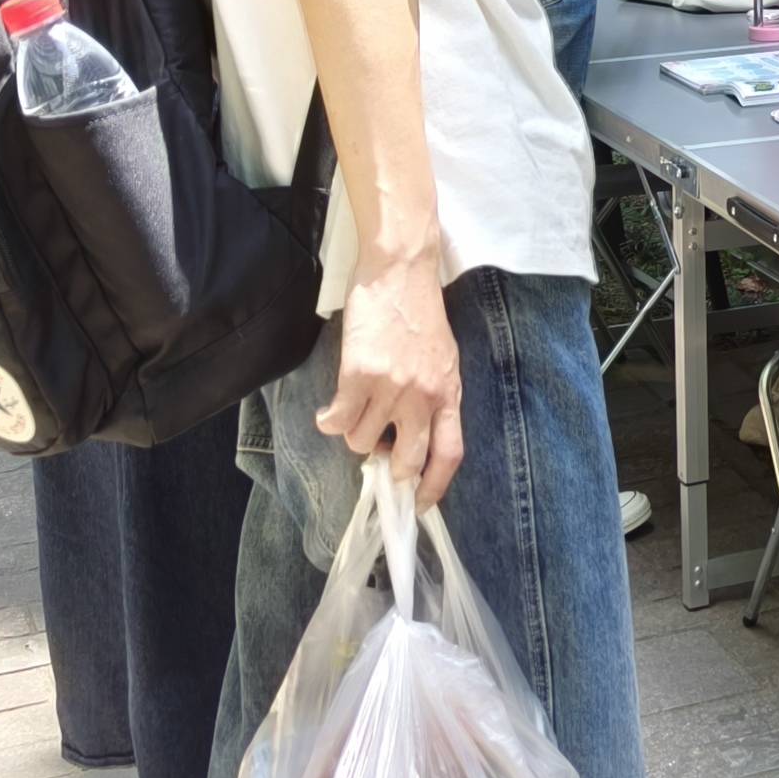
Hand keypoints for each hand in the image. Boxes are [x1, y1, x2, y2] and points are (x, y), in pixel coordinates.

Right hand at [319, 251, 464, 501]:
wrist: (400, 272)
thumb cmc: (420, 314)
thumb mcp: (443, 360)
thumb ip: (433, 398)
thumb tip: (413, 438)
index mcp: (449, 394)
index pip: (449, 455)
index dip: (434, 487)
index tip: (419, 505)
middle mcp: (423, 397)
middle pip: (405, 460)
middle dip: (386, 464)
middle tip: (375, 447)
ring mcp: (390, 388)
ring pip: (360, 443)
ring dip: (354, 432)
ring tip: (356, 406)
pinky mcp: (358, 375)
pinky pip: (336, 421)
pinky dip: (328, 419)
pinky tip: (331, 406)